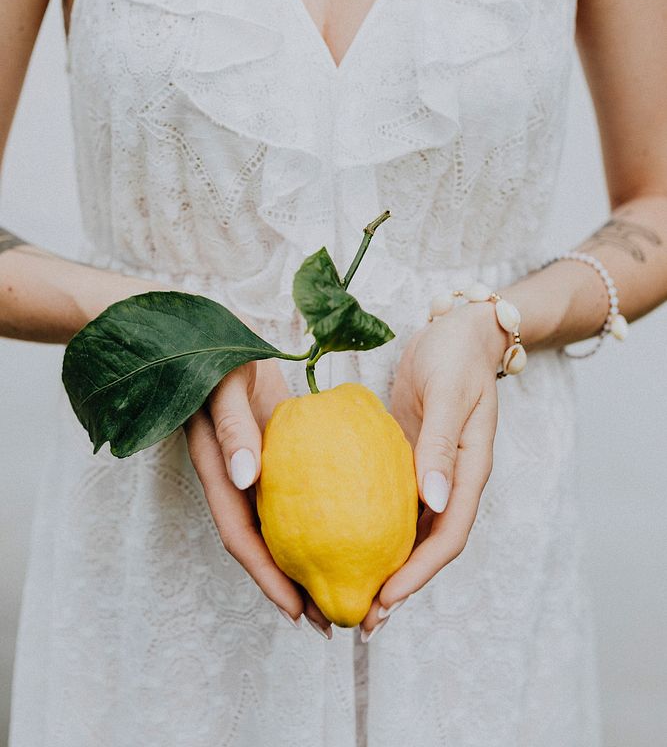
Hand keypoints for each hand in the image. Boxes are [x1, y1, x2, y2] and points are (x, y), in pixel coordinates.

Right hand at [184, 357, 333, 637]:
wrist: (214, 335)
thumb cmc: (218, 359)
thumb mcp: (224, 390)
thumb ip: (232, 432)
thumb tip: (246, 480)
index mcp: (219, 474)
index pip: (242, 537)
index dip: (267, 578)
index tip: (298, 612)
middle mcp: (238, 482)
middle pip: (265, 546)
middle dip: (294, 586)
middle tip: (331, 620)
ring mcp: (257, 471)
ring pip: (283, 528)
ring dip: (310, 561)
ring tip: (348, 589)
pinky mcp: (276, 456)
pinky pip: (300, 496)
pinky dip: (322, 520)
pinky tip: (356, 528)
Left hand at [360, 302, 507, 636]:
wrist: (458, 328)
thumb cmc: (455, 354)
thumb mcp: (449, 394)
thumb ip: (441, 445)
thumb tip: (433, 501)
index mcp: (469, 472)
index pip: (448, 536)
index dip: (419, 573)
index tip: (386, 598)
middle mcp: (450, 482)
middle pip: (427, 546)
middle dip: (398, 585)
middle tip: (360, 618)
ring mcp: (429, 473)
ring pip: (407, 531)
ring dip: (383, 564)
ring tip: (347, 592)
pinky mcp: (407, 459)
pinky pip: (389, 502)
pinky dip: (370, 526)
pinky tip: (339, 538)